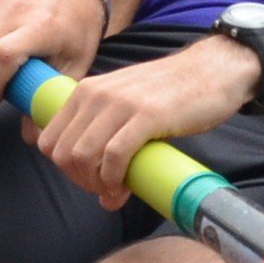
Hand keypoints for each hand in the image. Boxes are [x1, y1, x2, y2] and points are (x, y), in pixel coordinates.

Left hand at [32, 34, 263, 204]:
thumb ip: (105, 128)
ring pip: (83, 156)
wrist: (214, 70)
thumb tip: (93, 176)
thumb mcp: (125, 101)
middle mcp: (95, 94)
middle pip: (62, 153)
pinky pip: (114, 155)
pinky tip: (123, 187)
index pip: (49, 140)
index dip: (64, 169)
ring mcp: (120, 103)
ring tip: (114, 192)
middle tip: (103, 191)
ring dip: (95, 184)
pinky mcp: (146, 115)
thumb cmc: (172, 92)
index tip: (88, 180)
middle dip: (79, 180)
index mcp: (86, 92)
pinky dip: (113, 179)